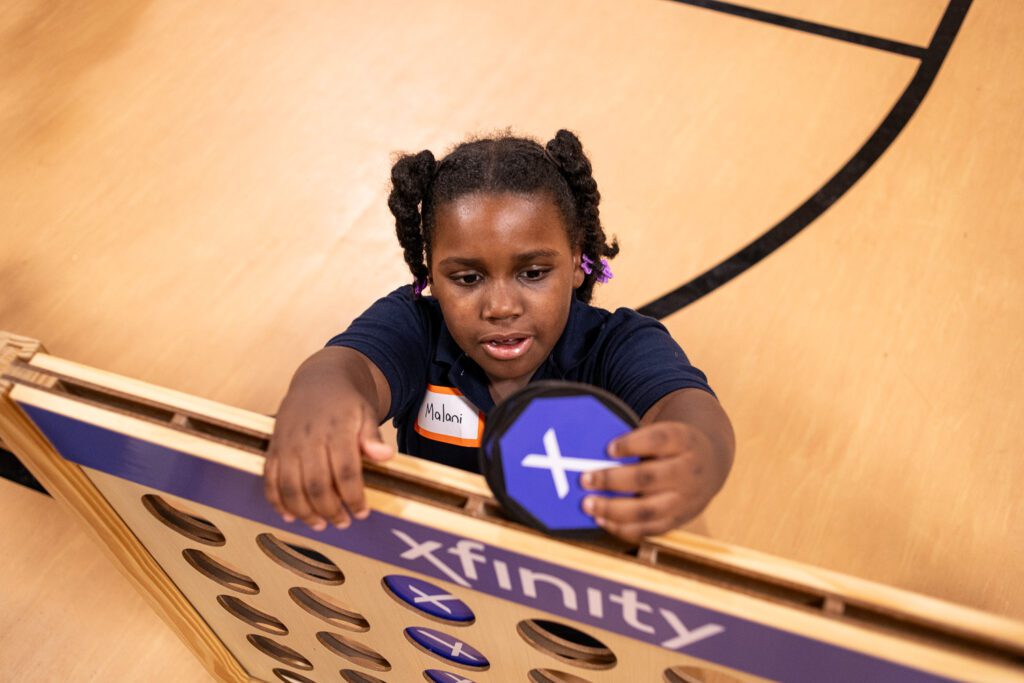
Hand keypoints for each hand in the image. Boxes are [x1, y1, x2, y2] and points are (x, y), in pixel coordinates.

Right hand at [263, 380, 392, 530]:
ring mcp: (287, 445)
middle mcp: (308, 439)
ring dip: (304, 512)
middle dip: (330, 510)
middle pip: (316, 485)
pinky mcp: (273, 449)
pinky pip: (270, 481)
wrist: (318, 380)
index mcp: (336, 430)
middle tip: (343, 522)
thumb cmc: (346, 402)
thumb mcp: (366, 412)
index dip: (353, 497)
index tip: (362, 512)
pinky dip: (277, 502)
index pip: (345, 471)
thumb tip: (385, 456)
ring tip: (320, 524)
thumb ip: (372, 436)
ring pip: (290, 487)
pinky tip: (290, 516)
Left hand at [580, 422, 718, 541]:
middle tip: (585, 479)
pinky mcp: (679, 520)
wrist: (711, 465)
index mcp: (685, 441)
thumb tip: (594, 453)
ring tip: (588, 504)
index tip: (608, 448)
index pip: (659, 440)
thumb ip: (638, 441)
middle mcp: (688, 471)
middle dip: (612, 479)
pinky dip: (623, 528)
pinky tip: (602, 520)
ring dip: (613, 509)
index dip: (633, 444)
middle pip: (648, 477)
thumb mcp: (667, 433)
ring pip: (647, 509)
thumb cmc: (674, 447)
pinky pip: (649, 529)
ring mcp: (685, 499)